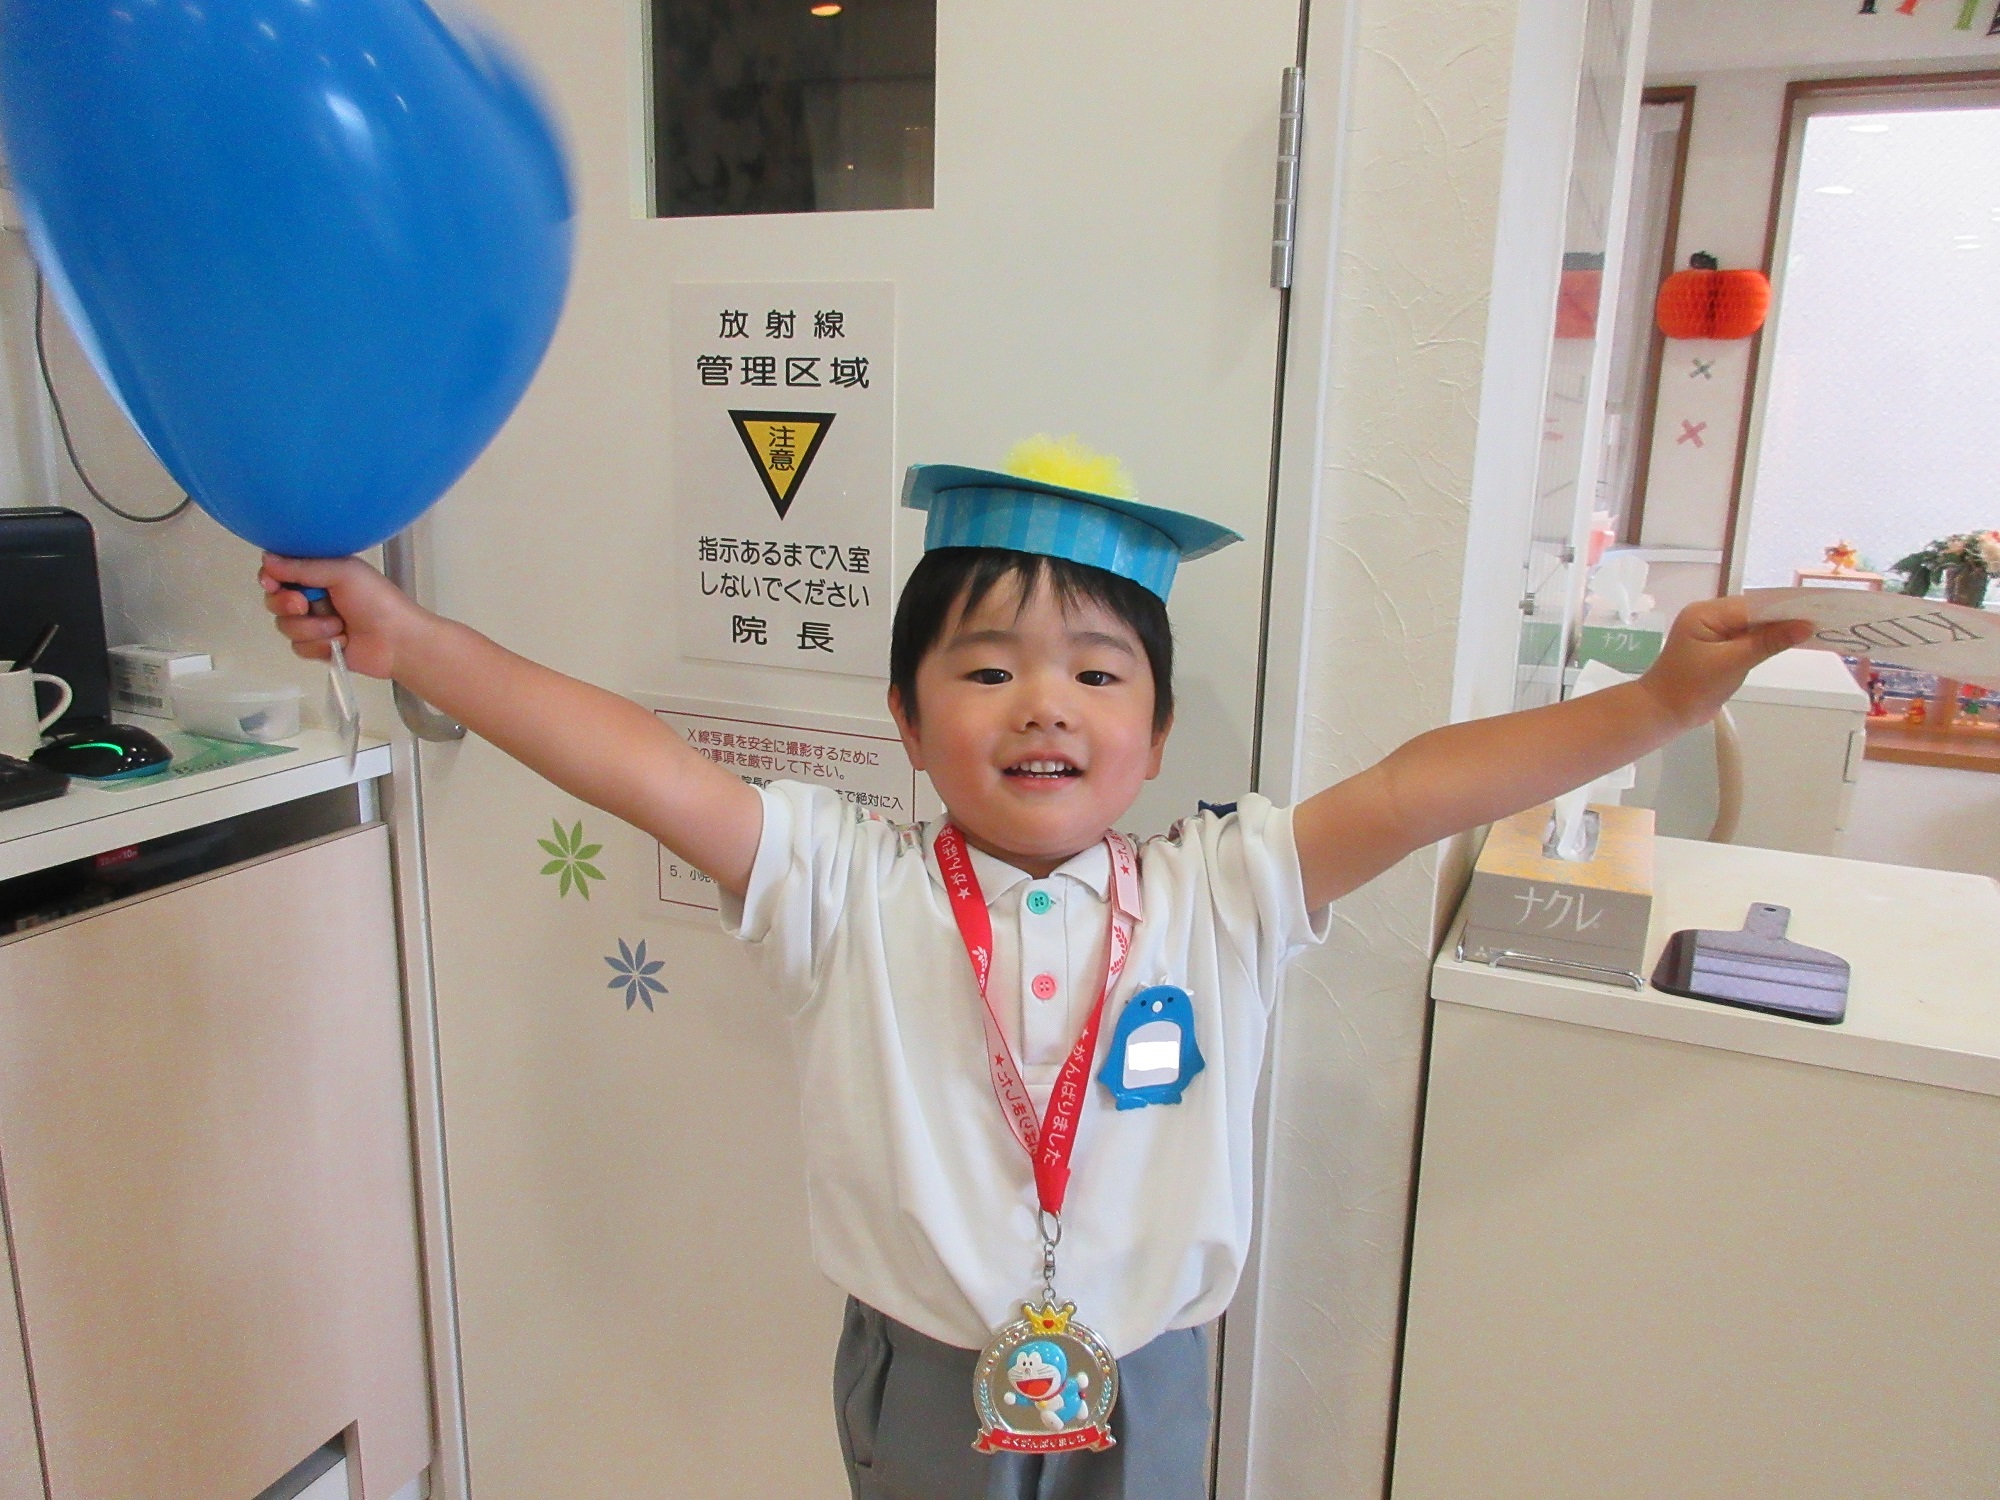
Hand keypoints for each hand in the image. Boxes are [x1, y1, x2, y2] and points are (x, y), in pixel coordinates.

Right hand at [258, 554, 429, 678]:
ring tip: (339, 626)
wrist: (399, 641)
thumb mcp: (342, 573)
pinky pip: (298, 647)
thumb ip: (303, 567)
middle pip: (275, 601)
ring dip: (312, 628)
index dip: (270, 579)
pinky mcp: (318, 647)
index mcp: (319, 573)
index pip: (279, 572)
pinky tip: (341, 641)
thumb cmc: (378, 601)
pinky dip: (319, 645)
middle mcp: (314, 597)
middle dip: (286, 604)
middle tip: (304, 605)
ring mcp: (315, 623)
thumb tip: (267, 560)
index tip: (272, 584)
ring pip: (285, 626)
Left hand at [1637, 596, 1814, 730]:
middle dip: (1785, 616)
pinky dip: (1767, 640)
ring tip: (1814, 629)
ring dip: (1778, 628)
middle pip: (1755, 611)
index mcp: (1706, 613)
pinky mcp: (1719, 647)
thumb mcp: (1733, 663)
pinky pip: (1747, 637)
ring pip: (1753, 624)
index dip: (1785, 608)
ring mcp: (1713, 631)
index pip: (1753, 605)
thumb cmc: (1692, 687)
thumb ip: (1768, 642)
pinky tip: (1789, 641)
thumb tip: (1805, 625)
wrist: (1663, 712)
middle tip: (1823, 619)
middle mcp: (1709, 616)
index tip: (1818, 610)